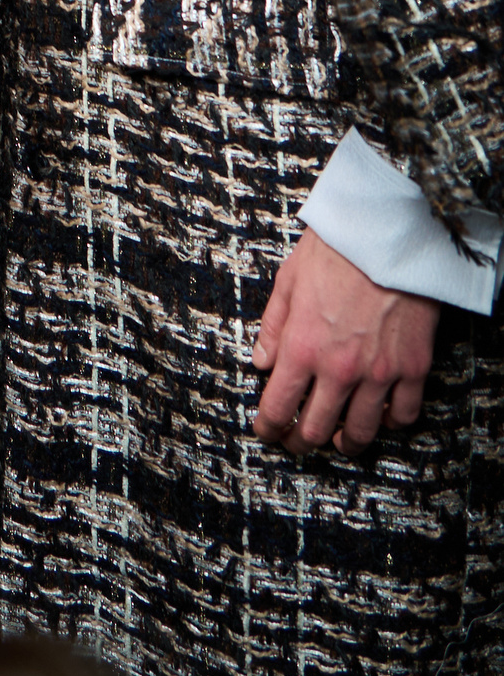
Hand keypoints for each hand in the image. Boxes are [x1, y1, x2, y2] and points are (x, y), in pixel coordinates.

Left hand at [252, 227, 437, 455]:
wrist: (389, 233)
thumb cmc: (336, 249)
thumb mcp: (288, 280)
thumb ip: (272, 326)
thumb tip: (262, 361)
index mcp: (302, 347)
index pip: (278, 408)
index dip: (268, 428)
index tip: (266, 431)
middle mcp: (339, 368)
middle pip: (317, 429)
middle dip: (301, 442)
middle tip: (297, 440)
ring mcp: (379, 372)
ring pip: (361, 432)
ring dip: (345, 442)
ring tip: (339, 439)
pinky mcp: (413, 367)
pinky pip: (403, 414)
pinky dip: (390, 422)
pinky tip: (380, 416)